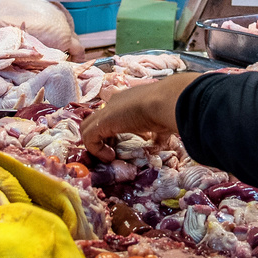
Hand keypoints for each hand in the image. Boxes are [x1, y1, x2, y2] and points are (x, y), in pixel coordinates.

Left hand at [81, 74, 200, 160]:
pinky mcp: (102, 122)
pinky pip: (89, 137)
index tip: (122, 145)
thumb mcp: (162, 125)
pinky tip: (109, 157)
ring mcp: (107, 111)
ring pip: (89, 127)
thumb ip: (157, 135)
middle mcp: (115, 102)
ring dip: (97, 144)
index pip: (114, 114)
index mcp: (129, 100)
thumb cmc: (168, 110)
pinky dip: (96, 150)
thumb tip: (158, 145)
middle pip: (98, 120)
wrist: (167, 101)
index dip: (114, 131)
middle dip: (102, 137)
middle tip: (113, 152)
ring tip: (109, 156)